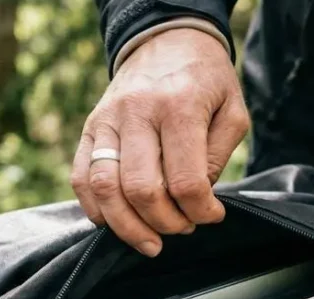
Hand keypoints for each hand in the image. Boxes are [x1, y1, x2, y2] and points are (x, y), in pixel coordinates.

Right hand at [71, 27, 249, 256]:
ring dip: (128, 227)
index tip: (211, 216)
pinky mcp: (90, 128)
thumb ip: (218, 157)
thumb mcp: (232, 111)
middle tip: (183, 227)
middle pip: (142, 190)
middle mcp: (138, 112)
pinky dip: (96, 210)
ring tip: (150, 241)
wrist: (166, 41)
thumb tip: (196, 198)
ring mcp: (108, 120)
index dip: (200, 212)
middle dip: (166, 223)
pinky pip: (81, 178)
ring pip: (106, 189)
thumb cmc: (205, 81)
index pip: (185, 181)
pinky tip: (117, 222)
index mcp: (179, 106)